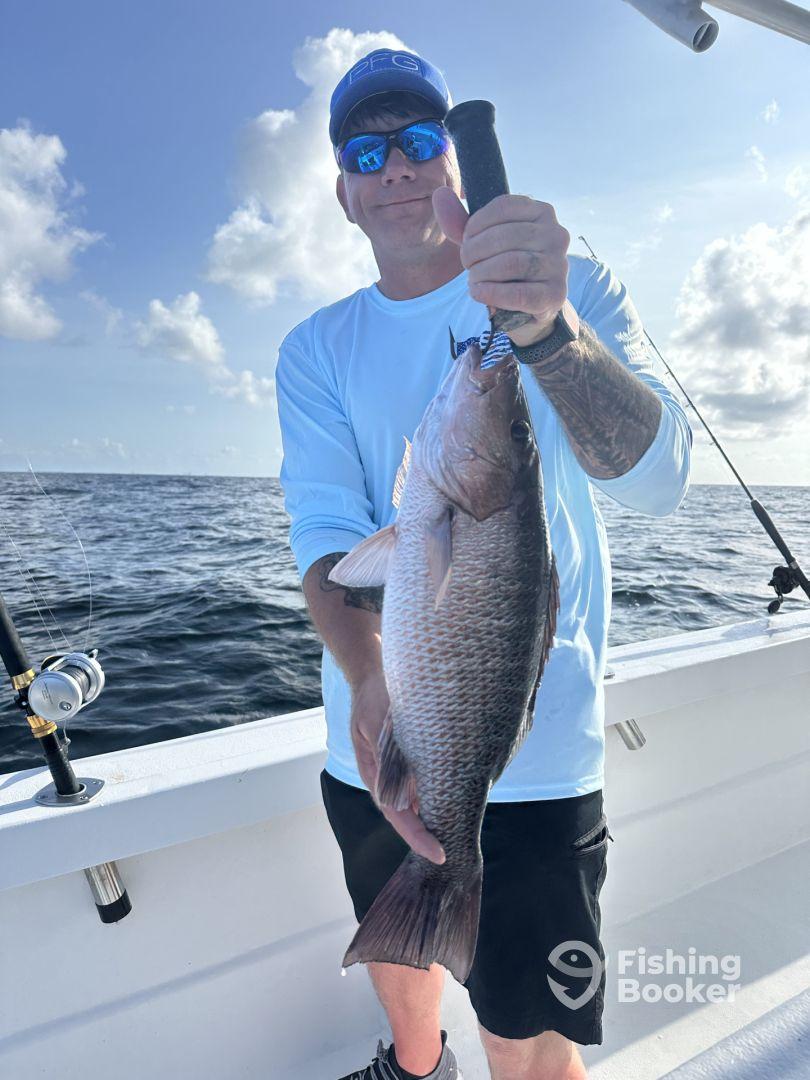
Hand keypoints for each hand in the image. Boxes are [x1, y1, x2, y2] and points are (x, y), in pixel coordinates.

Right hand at [350, 672, 445, 864]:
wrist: (374, 675)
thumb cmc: (374, 699)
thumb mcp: (377, 724)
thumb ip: (387, 753)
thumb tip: (402, 785)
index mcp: (375, 774)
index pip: (397, 815)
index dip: (418, 837)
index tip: (439, 852)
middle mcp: (388, 777)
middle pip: (410, 816)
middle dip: (431, 835)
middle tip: (455, 854)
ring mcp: (400, 770)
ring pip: (419, 802)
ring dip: (438, 817)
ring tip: (461, 836)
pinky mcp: (413, 758)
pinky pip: (428, 783)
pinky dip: (441, 794)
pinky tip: (460, 800)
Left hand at [432, 186, 569, 346]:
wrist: (530, 306)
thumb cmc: (505, 268)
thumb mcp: (484, 242)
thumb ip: (461, 222)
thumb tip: (439, 194)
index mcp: (541, 212)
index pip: (503, 207)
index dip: (475, 225)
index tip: (465, 242)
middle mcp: (556, 234)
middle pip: (505, 236)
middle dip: (475, 251)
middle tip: (466, 265)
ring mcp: (559, 264)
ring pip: (511, 263)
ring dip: (481, 273)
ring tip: (473, 280)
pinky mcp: (555, 294)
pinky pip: (519, 293)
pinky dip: (491, 293)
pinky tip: (478, 293)